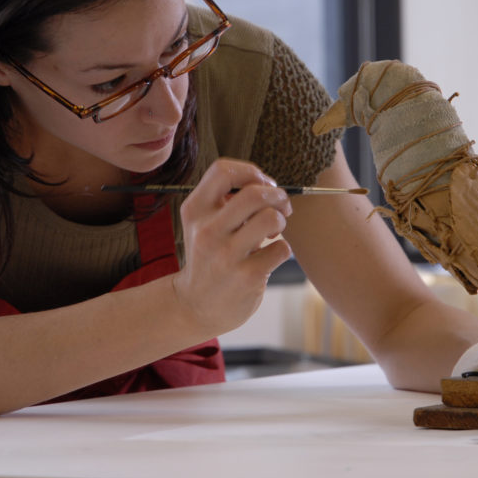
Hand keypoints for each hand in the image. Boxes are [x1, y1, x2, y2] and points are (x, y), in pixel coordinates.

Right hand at [173, 159, 292, 335]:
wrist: (196, 306)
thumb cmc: (209, 256)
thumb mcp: (203, 223)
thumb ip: (226, 200)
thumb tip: (267, 184)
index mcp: (195, 210)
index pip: (223, 170)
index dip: (251, 171)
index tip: (261, 184)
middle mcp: (207, 231)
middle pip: (254, 193)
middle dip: (277, 195)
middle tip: (280, 206)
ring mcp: (227, 255)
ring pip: (271, 217)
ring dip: (281, 220)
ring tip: (274, 231)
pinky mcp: (247, 277)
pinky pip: (282, 249)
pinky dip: (283, 250)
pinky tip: (270, 257)